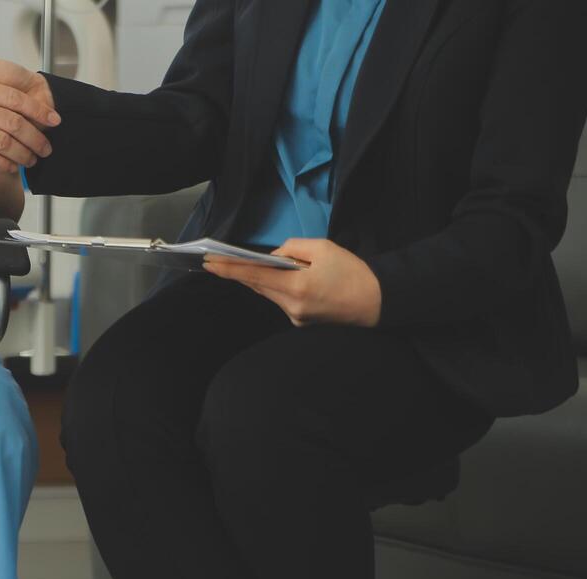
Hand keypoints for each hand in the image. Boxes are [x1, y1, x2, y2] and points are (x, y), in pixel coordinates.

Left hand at [203, 239, 382, 327]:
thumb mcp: (323, 248)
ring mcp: (295, 317)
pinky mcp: (300, 322)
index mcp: (297, 286)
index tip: (209, 263)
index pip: (254, 276)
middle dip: (239, 272)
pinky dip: (275, 287)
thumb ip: (292, 248)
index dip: (229, 269)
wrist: (377, 301)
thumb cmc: (352, 271)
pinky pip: (280, 300)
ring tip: (242, 266)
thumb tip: (272, 256)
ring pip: (268, 294)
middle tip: (217, 260)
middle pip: (257, 286)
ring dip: (258, 279)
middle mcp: (291, 306)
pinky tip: (276, 278)